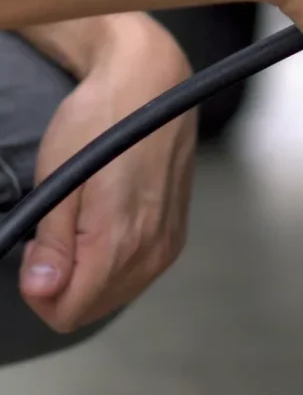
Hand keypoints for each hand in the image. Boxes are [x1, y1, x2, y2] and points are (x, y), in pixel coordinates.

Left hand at [19, 14, 195, 333]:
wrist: (152, 83)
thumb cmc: (103, 118)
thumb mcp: (59, 175)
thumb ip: (54, 243)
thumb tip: (42, 291)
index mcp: (118, 241)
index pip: (69, 312)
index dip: (39, 291)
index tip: (34, 250)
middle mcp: (151, 250)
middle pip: (92, 309)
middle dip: (63, 284)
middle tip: (52, 232)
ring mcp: (168, 244)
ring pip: (115, 294)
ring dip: (89, 273)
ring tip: (80, 220)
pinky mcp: (176, 232)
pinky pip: (138, 272)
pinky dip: (114, 261)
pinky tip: (105, 222)